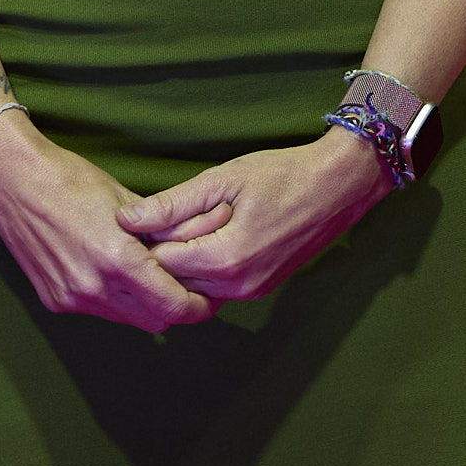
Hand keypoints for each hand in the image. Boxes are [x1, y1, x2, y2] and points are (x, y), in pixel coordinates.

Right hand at [0, 112, 214, 332]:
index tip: (210, 297)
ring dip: (145, 306)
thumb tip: (194, 251)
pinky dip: (116, 300)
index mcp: (117, 260)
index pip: (173, 305)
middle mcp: (94, 287)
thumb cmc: (72, 181)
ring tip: (155, 279)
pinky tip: (118, 275)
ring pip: (128, 319)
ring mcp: (72, 297)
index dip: (197, 306)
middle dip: (176, 308)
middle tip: (189, 288)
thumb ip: (161, 234)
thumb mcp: (126, 203)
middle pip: (155, 320)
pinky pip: (100, 311)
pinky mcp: (55, 300)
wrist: (13, 182)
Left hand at [119, 130, 390, 302]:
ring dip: (185, 261)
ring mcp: (252, 291)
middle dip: (164, 253)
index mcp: (225, 258)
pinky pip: (217, 287)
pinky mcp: (261, 289)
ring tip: (191, 225)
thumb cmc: (283, 174)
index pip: (160, 264)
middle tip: (167, 218)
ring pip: (194, 287)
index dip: (147, 239)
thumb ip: (172, 204)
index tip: (148, 215)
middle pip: (174, 281)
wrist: (339, 186)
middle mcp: (238, 285)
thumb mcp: (222, 179)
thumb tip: (126, 221)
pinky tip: (210, 237)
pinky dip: (206, 267)